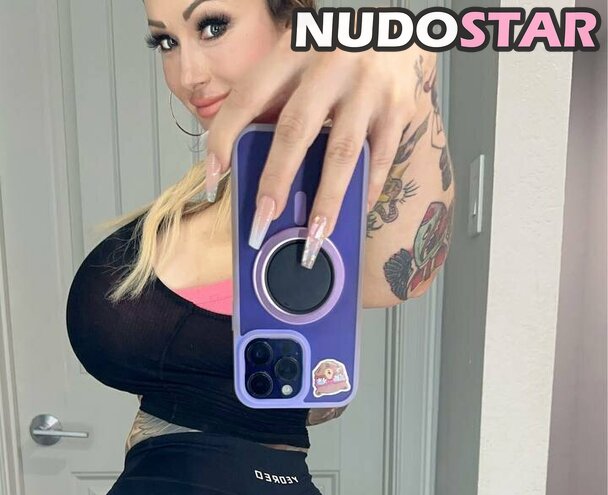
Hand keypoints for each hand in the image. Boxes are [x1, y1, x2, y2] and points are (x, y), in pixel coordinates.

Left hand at [204, 31, 435, 268]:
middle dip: (276, 178)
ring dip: (326, 200)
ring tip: (314, 237)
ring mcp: (368, 86)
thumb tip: (242, 163)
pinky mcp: (399, 107)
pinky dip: (366, 190)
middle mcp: (330, 63)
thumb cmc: (333, 58)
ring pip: (342, 153)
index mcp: (293, 50)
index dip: (225, 137)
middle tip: (263, 219)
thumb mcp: (296, 63)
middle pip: (296, 128)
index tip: (213, 177)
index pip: (249, 96)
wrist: (395, 31)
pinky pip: (380, 158)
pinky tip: (354, 213)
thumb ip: (273, 102)